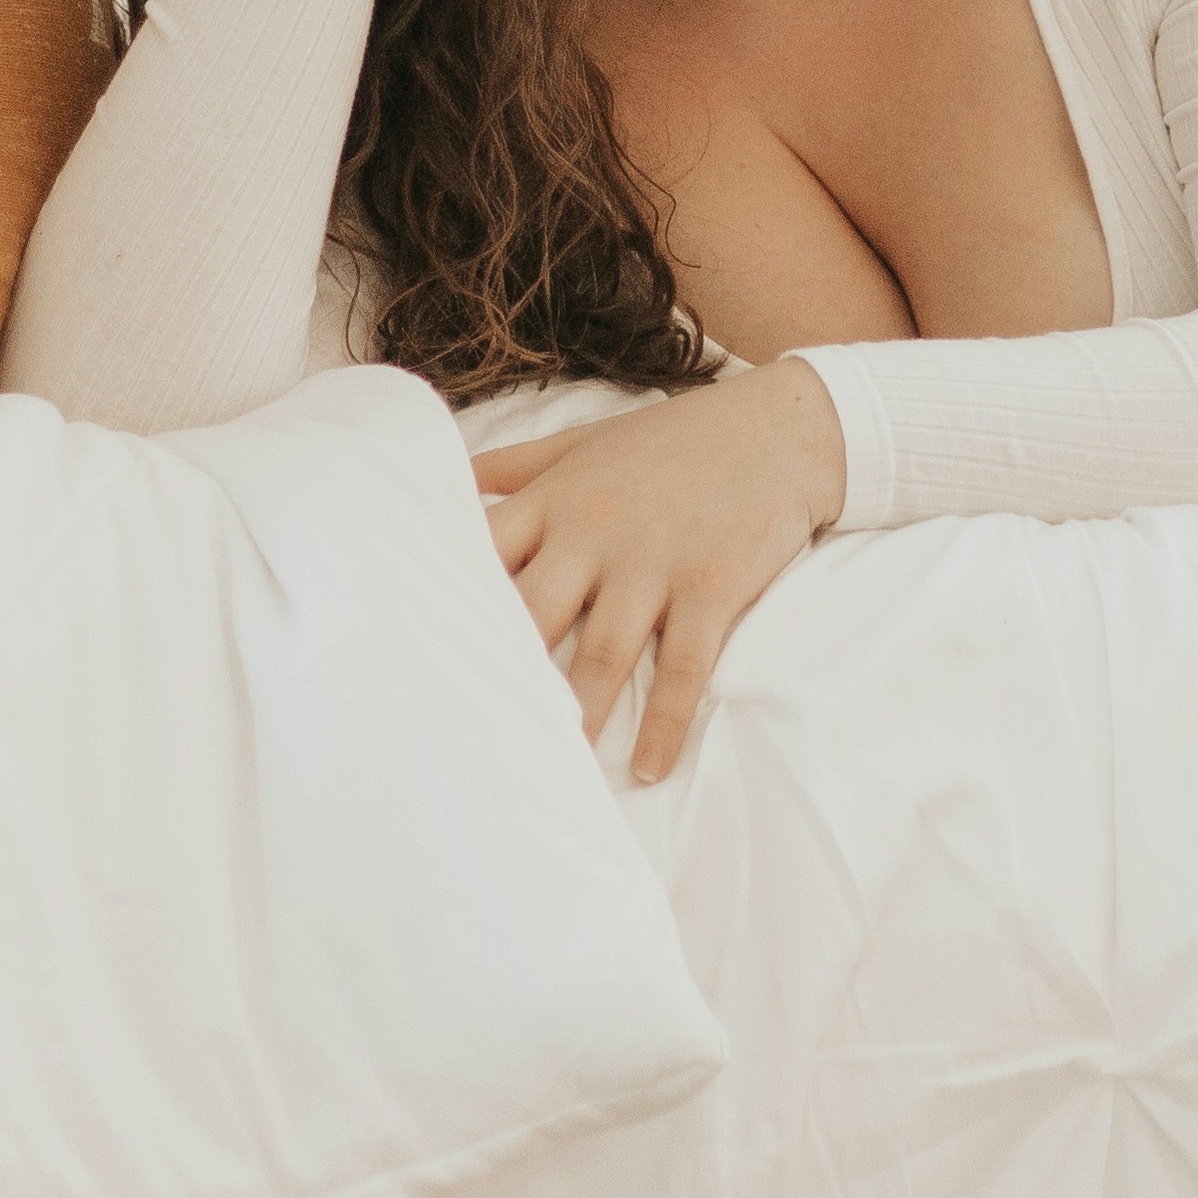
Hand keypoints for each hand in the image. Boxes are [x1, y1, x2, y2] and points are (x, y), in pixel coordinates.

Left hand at [476, 360, 845, 783]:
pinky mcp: (712, 587)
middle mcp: (595, 533)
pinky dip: (664, 721)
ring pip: (601, 652)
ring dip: (576, 715)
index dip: (449, 601)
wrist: (780, 428)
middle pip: (532, 613)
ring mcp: (655, 562)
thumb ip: (518, 464)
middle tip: (469, 733)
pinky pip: (682, 667)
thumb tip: (453, 478)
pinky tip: (648, 767)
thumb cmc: (674, 439)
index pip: (485, 552)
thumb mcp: (588, 440)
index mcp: (558, 500)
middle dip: (501, 673)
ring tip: (551, 770)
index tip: (416, 653)